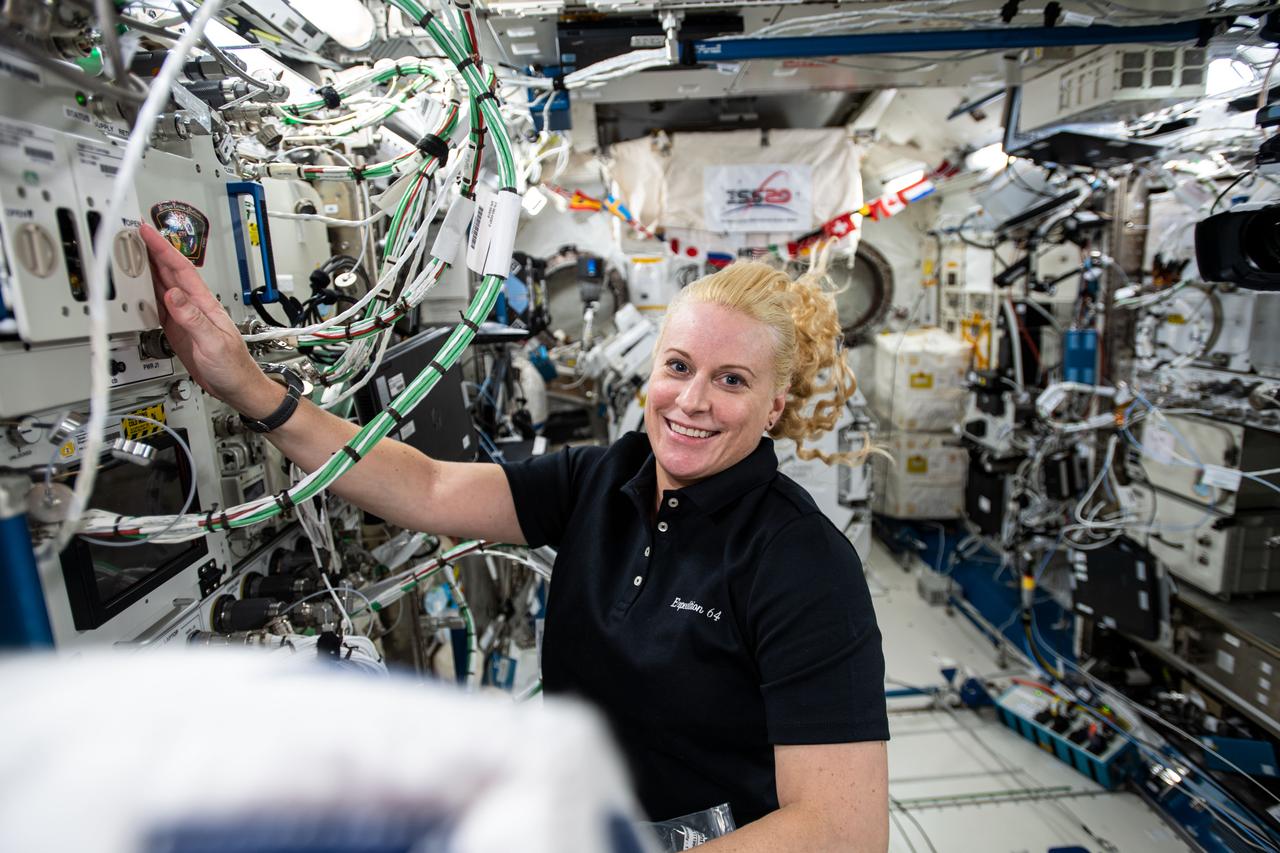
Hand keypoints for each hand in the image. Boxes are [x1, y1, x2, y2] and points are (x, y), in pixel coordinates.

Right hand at [141, 224, 280, 416]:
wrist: (236, 387)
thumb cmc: (234, 367)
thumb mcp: (213, 342)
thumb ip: (193, 319)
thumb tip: (173, 294)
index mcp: (204, 304)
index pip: (180, 269)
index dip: (162, 249)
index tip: (146, 232)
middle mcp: (193, 306)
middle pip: (168, 272)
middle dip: (151, 250)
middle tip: (131, 234)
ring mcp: (185, 317)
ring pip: (161, 286)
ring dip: (146, 268)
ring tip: (129, 252)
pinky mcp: (178, 329)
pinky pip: (157, 306)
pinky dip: (144, 294)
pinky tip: (136, 287)